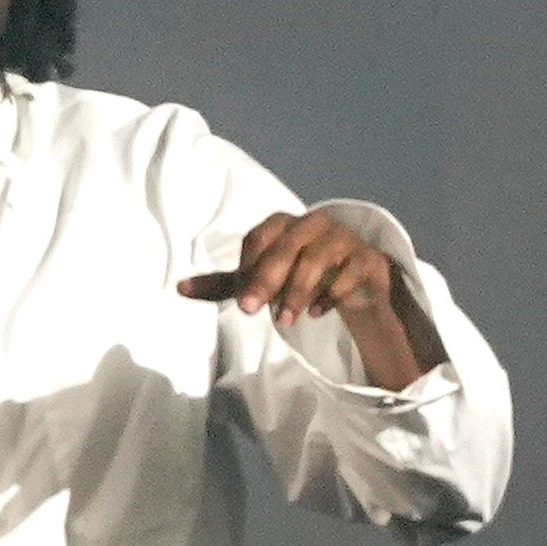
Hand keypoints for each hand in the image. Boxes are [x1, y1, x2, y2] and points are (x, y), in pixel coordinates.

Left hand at [177, 210, 444, 389]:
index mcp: (283, 224)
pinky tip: (317, 313)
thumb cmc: (298, 275)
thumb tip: (179, 288)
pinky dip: (330, 294)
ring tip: (284, 322)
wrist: (353, 284)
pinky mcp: (367, 257)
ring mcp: (343, 238)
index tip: (242, 298)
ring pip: (318, 259)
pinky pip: (349, 272)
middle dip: (267, 280)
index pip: (260, 237)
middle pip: (287, 247)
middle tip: (251, 312)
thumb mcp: (260, 281)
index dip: (249, 265)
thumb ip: (225, 284)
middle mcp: (313, 224)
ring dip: (297, 292)